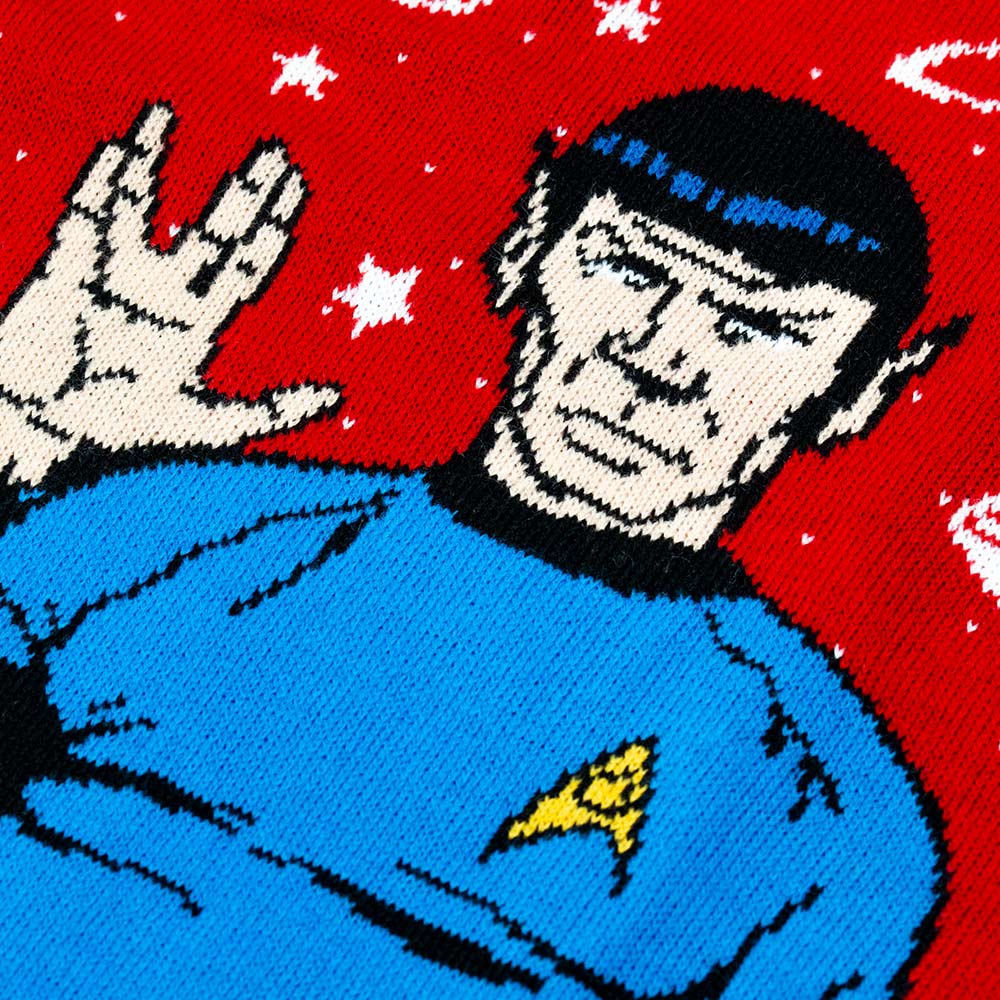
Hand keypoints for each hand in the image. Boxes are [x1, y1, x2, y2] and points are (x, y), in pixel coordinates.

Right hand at [0, 103, 339, 486]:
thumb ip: (274, 410)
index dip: (273, 229)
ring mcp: (117, 274)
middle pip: (215, 230)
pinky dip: (100, 179)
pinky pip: (86, 211)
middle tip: (278, 152)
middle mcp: (164, 292)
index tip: (299, 188)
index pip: (246, 265)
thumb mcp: (213, 423)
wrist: (45, 431)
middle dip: (247, 194)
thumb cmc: (126, 432)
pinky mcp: (69, 264)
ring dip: (152, 160)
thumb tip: (337, 397)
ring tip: (164, 113)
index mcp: (198, 324)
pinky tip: (121, 146)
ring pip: (141, 205)